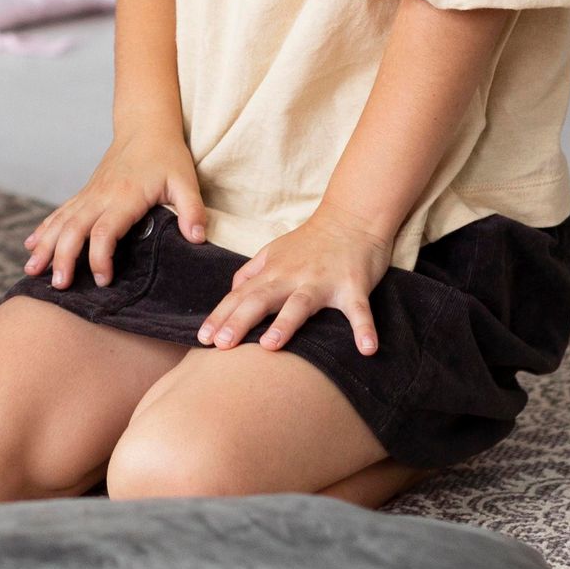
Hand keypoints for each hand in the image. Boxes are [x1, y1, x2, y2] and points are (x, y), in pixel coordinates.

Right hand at [22, 129, 207, 288]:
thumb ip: (192, 210)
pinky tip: (32, 246)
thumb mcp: (186, 181)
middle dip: (63, 257)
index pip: (105, 230)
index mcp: (124, 196)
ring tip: (31, 270)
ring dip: (46, 245)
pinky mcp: (86, 193)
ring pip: (61, 221)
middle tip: (58, 286)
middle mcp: (100, 195)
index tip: (103, 280)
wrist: (145, 127)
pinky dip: (44, 230)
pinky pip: (60, 213)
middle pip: (74, 228)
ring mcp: (90, 194)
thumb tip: (197, 239)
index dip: (100, 257)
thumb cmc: (167, 155)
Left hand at [197, 206, 390, 355]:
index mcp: (272, 271)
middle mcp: (292, 276)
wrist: (351, 219)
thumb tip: (231, 293)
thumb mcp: (274, 253)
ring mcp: (322, 281)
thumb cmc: (310, 242)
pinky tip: (366, 349)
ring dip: (285, 324)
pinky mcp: (353, 286)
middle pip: (260, 299)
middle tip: (220, 345)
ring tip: (270, 347)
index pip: (240, 295)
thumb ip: (251, 273)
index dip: (221, 316)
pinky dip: (364, 329)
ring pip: (300, 304)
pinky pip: (359, 311)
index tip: (202, 338)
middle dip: (239, 321)